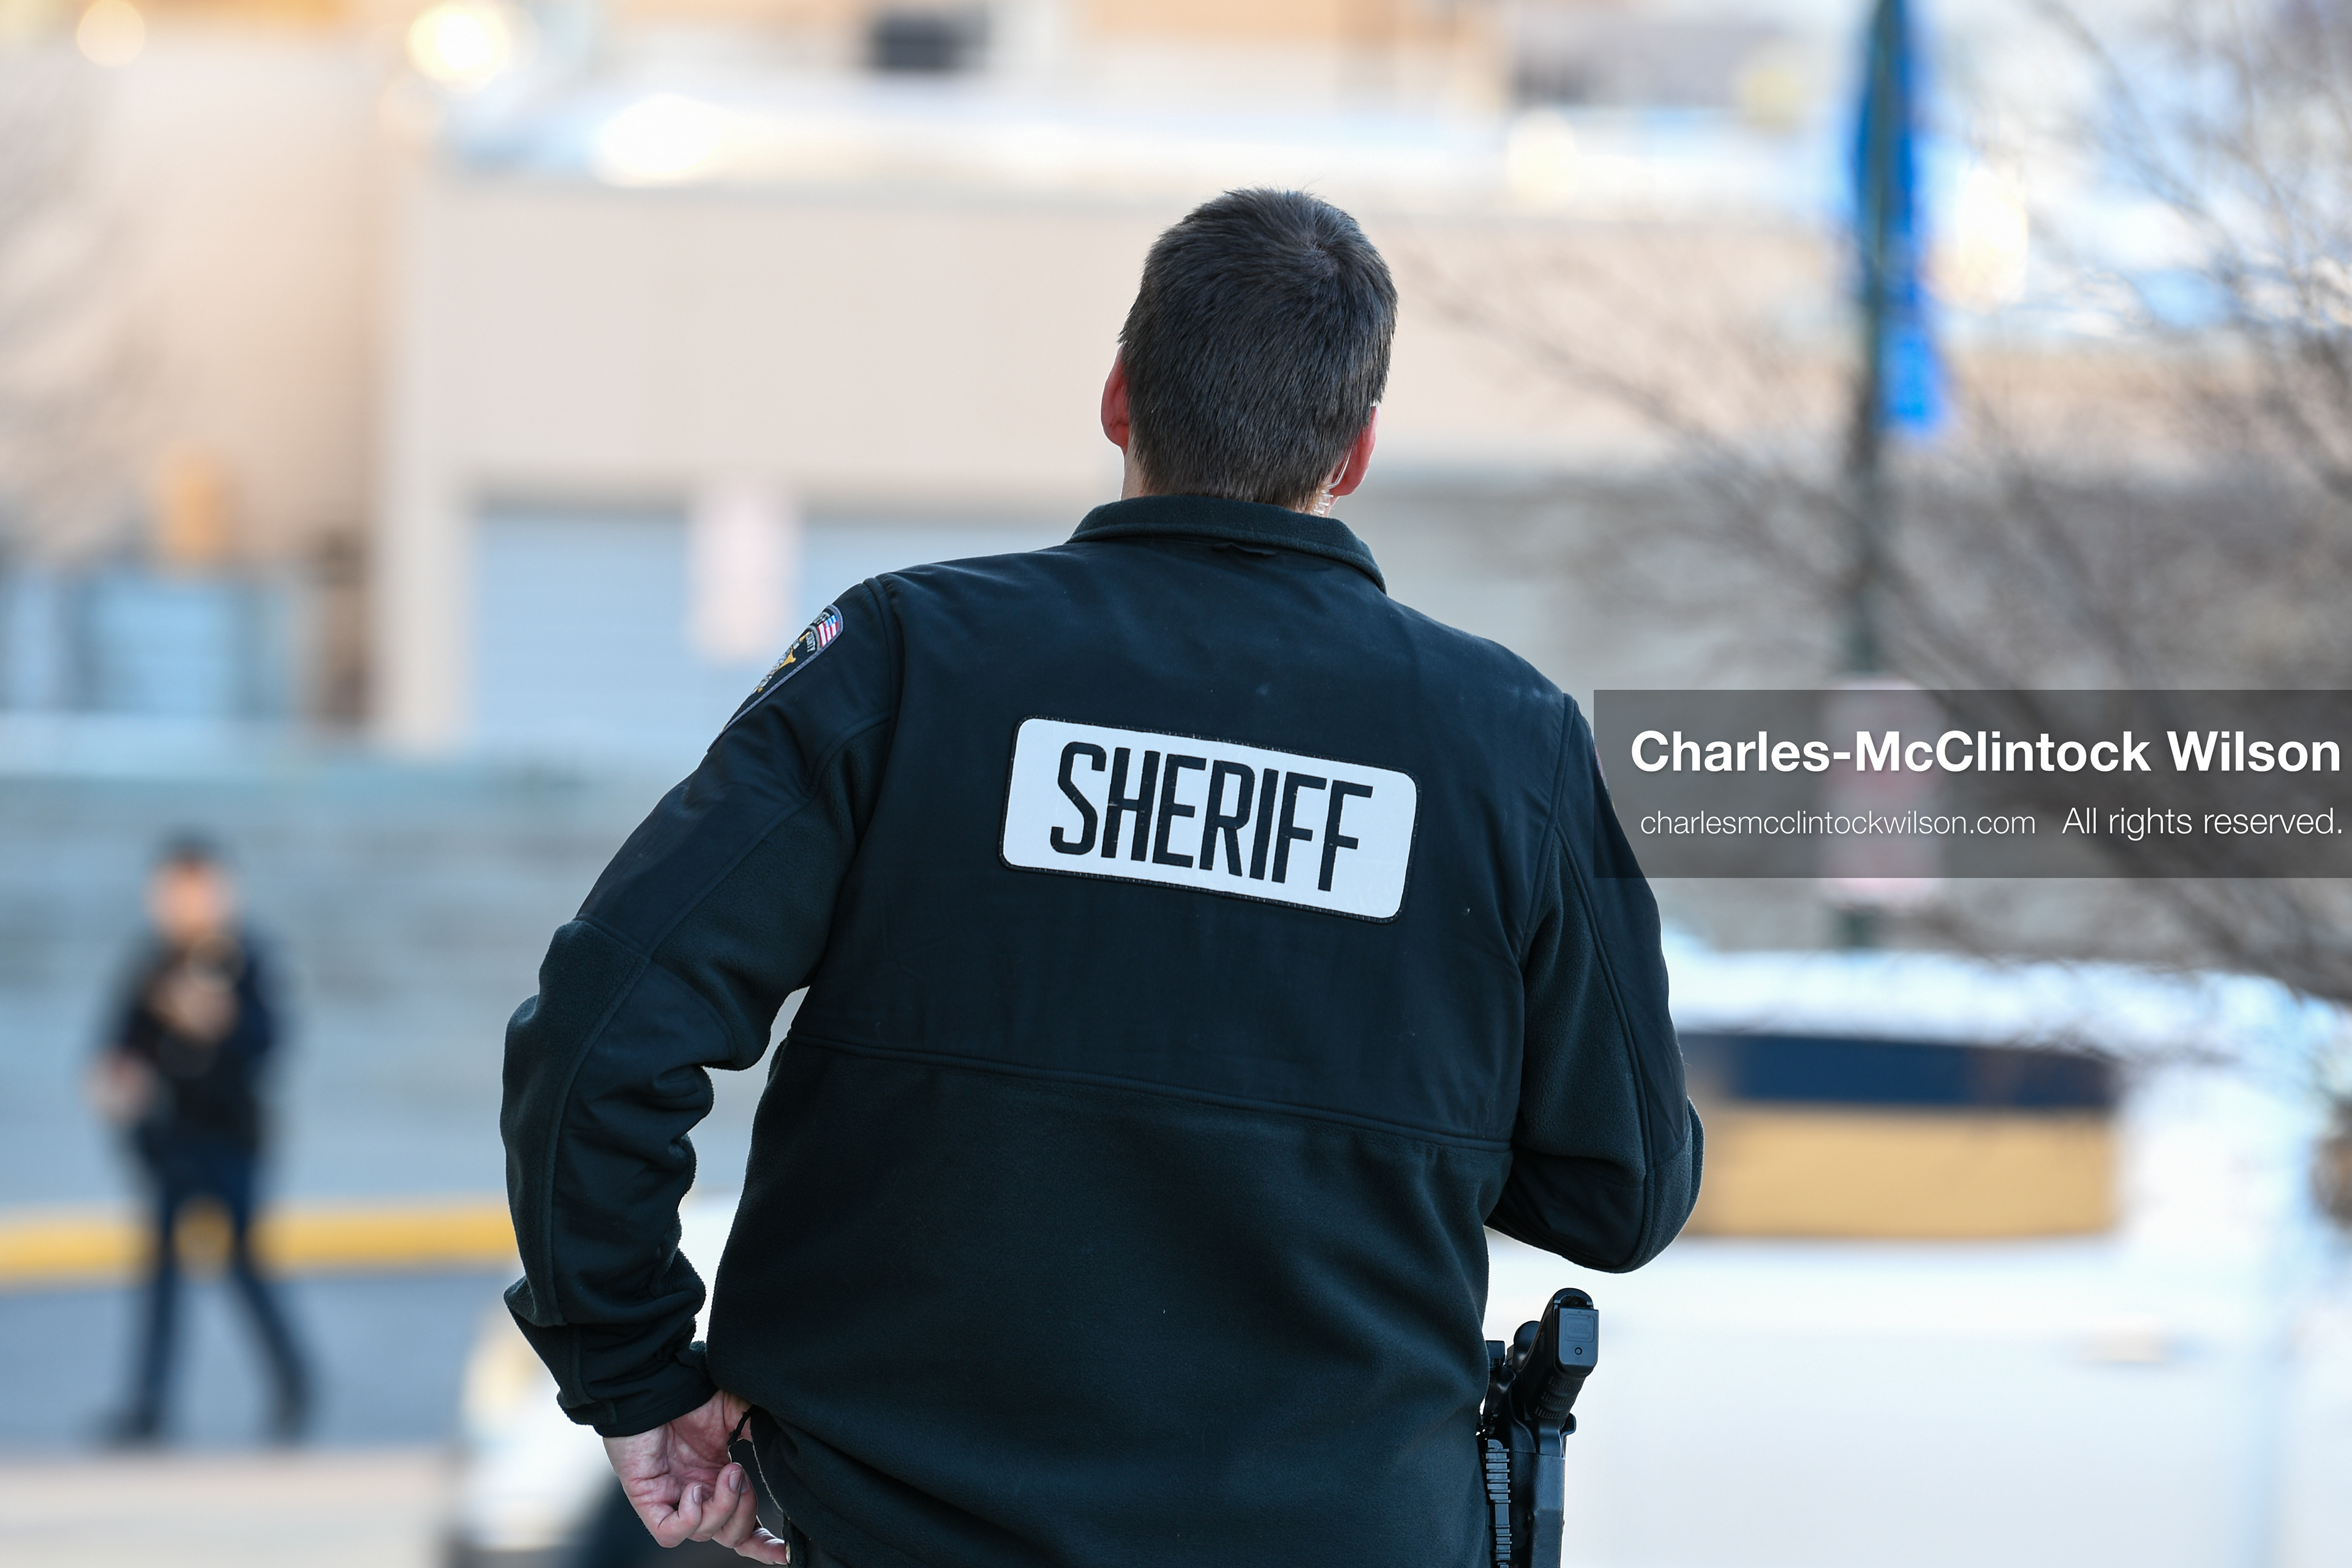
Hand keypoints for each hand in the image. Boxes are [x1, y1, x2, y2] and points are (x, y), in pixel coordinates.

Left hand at [602, 1389, 792, 1562]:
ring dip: (722, 1508)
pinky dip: (689, 1518)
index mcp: (719, 1480)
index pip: (742, 1526)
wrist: (657, 1381)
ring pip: (704, 1535)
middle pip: (728, 1536)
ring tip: (726, 1471)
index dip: (763, 1544)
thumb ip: (762, 1437)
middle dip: (744, 1517)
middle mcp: (697, 1494)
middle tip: (742, 1479)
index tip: (785, 1552)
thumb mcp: (739, 1414)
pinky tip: (692, 1489)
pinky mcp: (646, 1499)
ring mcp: (671, 1498)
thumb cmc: (693, 1394)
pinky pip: (670, 1533)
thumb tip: (788, 1458)